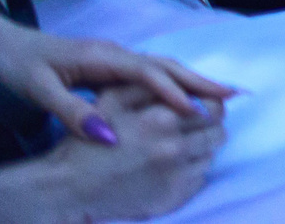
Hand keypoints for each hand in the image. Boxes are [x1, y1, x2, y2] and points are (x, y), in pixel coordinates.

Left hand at [0, 16, 231, 143]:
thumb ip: (73, 113)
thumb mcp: (39, 91)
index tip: (197, 111)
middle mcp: (116, 53)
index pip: (147, 73)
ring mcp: (116, 57)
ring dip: (192, 80)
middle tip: (233, 95)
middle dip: (199, 80)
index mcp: (103, 57)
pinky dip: (175, 81)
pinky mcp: (112, 65)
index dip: (173, 92)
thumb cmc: (21, 66)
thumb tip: (110, 136)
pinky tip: (185, 93)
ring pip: (162, 67)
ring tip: (221, 95)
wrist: (5, 45)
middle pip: (166, 64)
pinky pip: (152, 73)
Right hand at [7, 83, 226, 222]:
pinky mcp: (171, 199)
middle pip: (218, 133)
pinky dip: (190, 173)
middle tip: (193, 130)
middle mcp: (174, 148)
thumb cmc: (88, 141)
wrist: (67, 188)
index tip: (202, 110)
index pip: (214, 108)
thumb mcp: (113, 100)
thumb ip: (153, 86)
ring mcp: (175, 177)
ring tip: (179, 149)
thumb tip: (191, 85)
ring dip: (201, 151)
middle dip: (209, 128)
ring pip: (210, 157)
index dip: (211, 107)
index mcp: (163, 120)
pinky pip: (198, 181)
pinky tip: (170, 169)